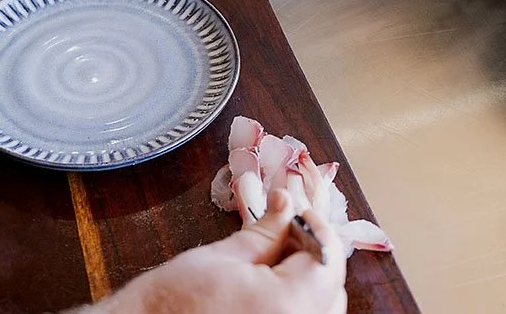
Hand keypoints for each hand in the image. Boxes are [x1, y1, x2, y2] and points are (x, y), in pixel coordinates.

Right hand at [88, 189, 346, 313]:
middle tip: (284, 227)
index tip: (295, 206)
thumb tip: (286, 202)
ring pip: (323, 308)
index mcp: (290, 304)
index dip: (315, 224)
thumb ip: (265, 231)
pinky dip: (299, 303)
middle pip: (331, 286)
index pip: (327, 255)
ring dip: (309, 280)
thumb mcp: (222, 256)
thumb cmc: (173, 301)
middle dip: (313, 251)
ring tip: (276, 258)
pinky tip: (272, 288)